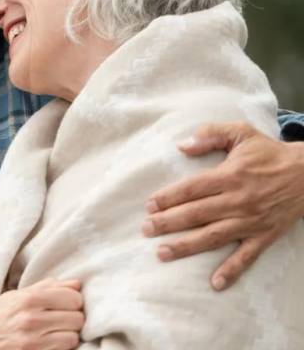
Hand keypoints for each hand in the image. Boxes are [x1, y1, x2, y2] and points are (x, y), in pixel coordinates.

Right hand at [0, 278, 83, 349]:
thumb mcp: (15, 296)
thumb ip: (46, 288)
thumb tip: (76, 283)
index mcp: (27, 299)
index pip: (72, 297)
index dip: (73, 301)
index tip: (67, 304)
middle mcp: (31, 319)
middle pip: (77, 317)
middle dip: (72, 318)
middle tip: (61, 319)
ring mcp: (33, 341)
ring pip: (73, 336)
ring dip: (68, 335)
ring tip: (55, 332)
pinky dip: (61, 346)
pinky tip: (50, 342)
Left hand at [142, 121, 303, 289]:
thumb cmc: (269, 153)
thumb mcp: (241, 133)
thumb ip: (210, 134)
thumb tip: (181, 146)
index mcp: (230, 176)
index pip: (191, 189)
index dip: (168, 198)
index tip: (149, 206)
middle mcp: (238, 200)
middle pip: (196, 214)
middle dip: (168, 223)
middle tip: (145, 230)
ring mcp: (251, 221)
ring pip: (214, 236)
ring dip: (187, 246)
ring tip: (162, 253)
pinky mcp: (265, 235)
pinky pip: (247, 256)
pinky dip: (232, 270)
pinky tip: (215, 283)